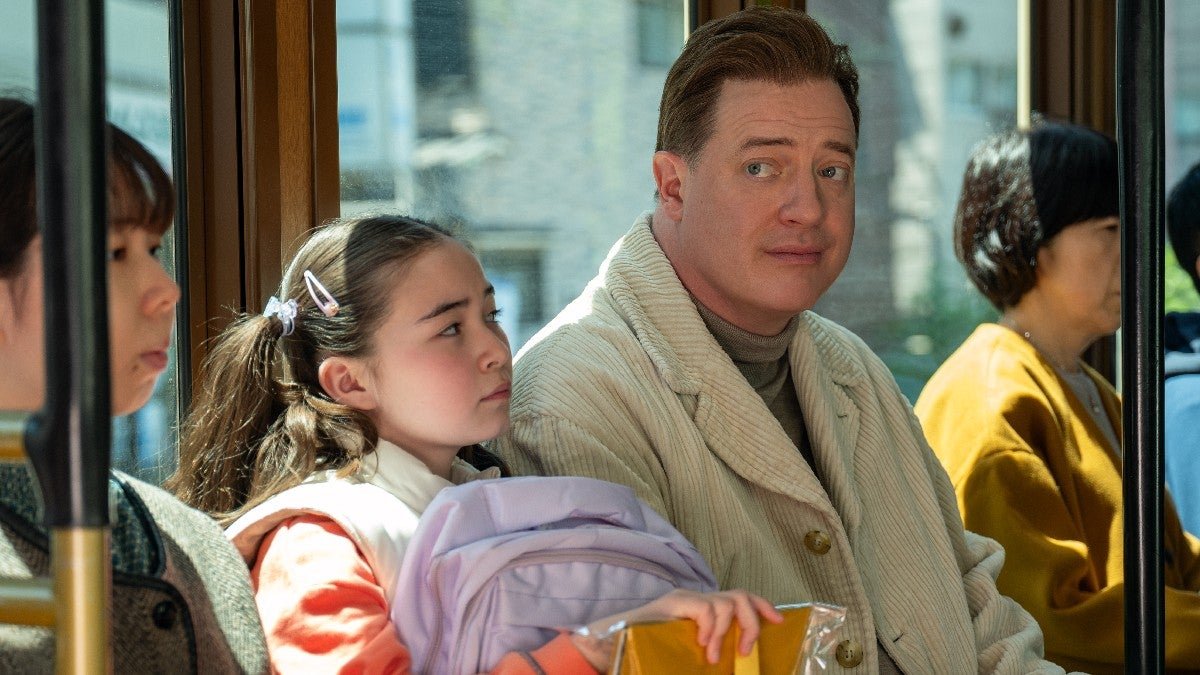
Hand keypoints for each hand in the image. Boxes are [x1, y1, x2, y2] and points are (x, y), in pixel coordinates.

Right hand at [570, 589, 782, 668]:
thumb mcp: (690, 652)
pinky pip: (706, 608)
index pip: (741, 597)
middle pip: (741, 596)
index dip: (764, 607)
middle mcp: (697, 598)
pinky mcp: (675, 602)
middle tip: (746, 650)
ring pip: (726, 602)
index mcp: (704, 609)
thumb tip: (736, 661)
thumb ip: (711, 649)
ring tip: (713, 655)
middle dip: (752, 622)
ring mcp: (686, 598)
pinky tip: (702, 645)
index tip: (779, 621)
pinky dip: (711, 628)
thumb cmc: (649, 651)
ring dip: (727, 632)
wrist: (613, 645)